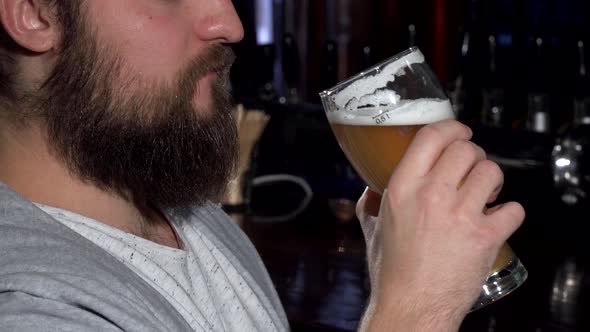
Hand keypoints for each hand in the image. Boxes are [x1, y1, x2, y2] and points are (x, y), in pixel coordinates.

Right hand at [357, 120, 524, 330]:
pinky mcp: (485, 236)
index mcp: (402, 188)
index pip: (432, 136)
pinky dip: (510, 212)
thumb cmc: (391, 270)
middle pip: (466, 149)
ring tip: (485, 193)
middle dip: (473, 155)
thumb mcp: (372, 228)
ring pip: (492, 172)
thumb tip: (371, 188)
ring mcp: (460, 215)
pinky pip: (513, 209)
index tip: (459, 131)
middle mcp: (431, 195)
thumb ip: (370, 202)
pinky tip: (498, 219)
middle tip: (471, 168)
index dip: (452, 127)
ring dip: (492, 179)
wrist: (411, 306)